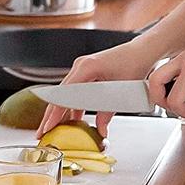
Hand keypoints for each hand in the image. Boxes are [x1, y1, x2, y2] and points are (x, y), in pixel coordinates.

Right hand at [35, 40, 157, 139]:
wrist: (141, 51)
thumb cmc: (133, 64)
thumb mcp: (120, 91)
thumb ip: (107, 112)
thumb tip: (100, 131)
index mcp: (86, 67)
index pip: (64, 94)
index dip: (54, 113)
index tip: (47, 127)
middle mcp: (80, 66)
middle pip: (60, 94)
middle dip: (51, 115)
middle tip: (42, 133)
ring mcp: (82, 68)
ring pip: (66, 94)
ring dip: (60, 111)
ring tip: (53, 130)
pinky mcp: (87, 72)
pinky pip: (74, 91)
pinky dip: (72, 106)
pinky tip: (72, 120)